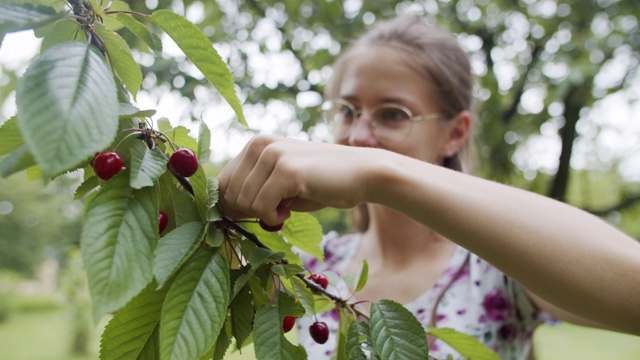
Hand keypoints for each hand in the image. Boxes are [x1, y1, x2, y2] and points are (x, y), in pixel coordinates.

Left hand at [216, 135, 376, 224]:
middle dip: (248, 211)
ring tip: (286, 207)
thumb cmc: (321, 183)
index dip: (230, 205)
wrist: (362, 174)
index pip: (220, 182)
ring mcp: (272, 155)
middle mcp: (260, 144)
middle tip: (276, 209)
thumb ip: (253, 190)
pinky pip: (261, 207)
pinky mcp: (286, 170)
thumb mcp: (280, 184)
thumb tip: (222, 210)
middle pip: (228, 194)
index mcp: (255, 144)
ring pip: (243, 202)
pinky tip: (290, 211)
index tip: (253, 213)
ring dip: (263, 214)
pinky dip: (273, 217)